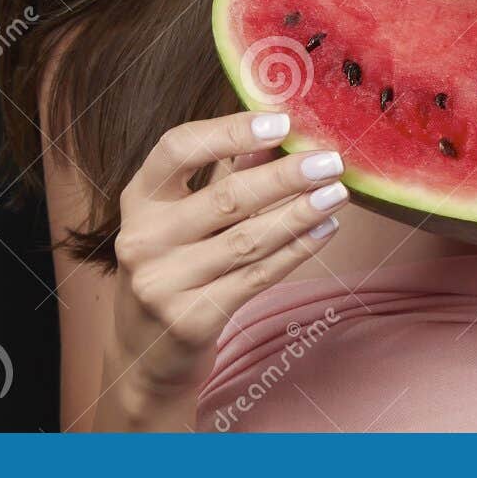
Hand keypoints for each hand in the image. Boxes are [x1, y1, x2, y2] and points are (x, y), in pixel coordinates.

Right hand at [103, 110, 347, 400]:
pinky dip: (296, 250)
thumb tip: (280, 132)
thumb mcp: (185, 215)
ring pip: (247, 240)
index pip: (177, 148)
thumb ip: (225, 172)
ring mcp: (163, 283)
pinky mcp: (191, 319)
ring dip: (301, 213)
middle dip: (285, 176)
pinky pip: (257, 277)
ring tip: (338, 193)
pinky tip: (325, 230)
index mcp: (139, 199)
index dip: (230, 131)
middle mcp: (143, 238)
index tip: (282, 121)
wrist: (145, 356)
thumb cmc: (174, 266)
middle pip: (224, 197)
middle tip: (330, 160)